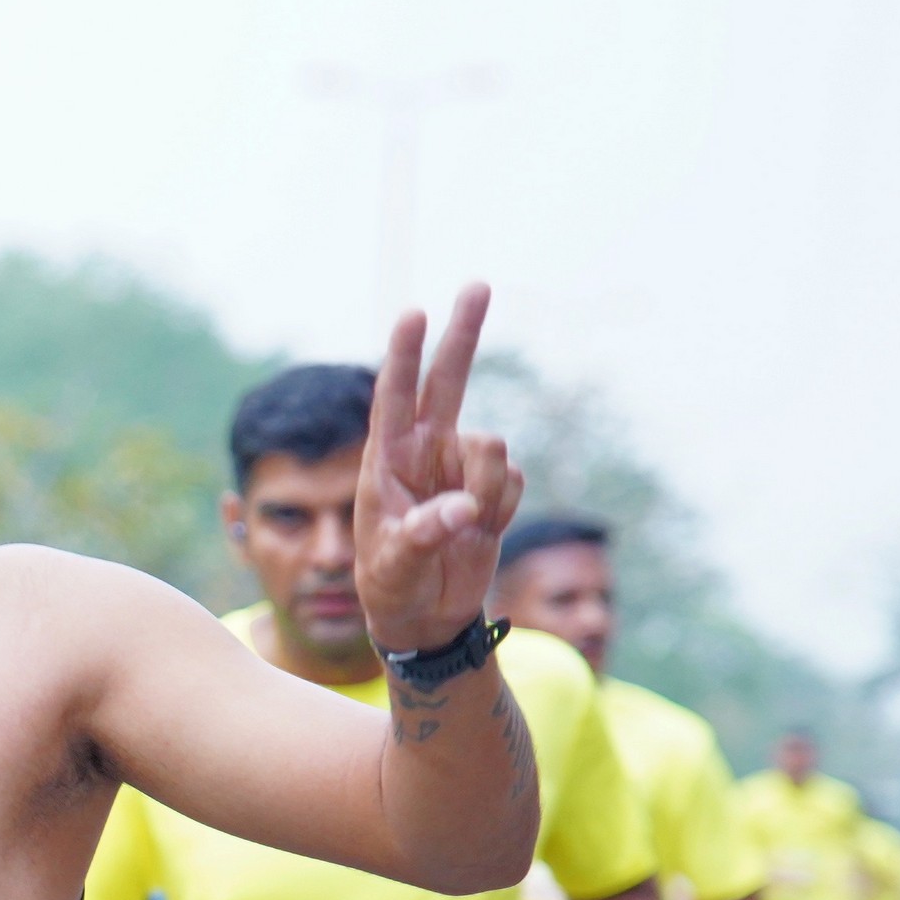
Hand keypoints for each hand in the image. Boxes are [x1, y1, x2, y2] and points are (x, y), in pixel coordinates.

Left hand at [354, 283, 524, 655]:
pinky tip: (480, 532)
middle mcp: (425, 451)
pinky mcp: (491, 487)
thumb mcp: (396, 566)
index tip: (413, 314)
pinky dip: (503, 509)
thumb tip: (462, 509)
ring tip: (464, 528)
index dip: (403, 355)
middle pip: (448, 380)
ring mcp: (460, 466)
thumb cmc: (393, 586)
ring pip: (494, 450)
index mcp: (387, 461)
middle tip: (478, 284)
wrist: (426, 614)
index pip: (394, 397)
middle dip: (462, 333)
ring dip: (488, 491)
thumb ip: (424, 535)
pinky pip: (513, 480)